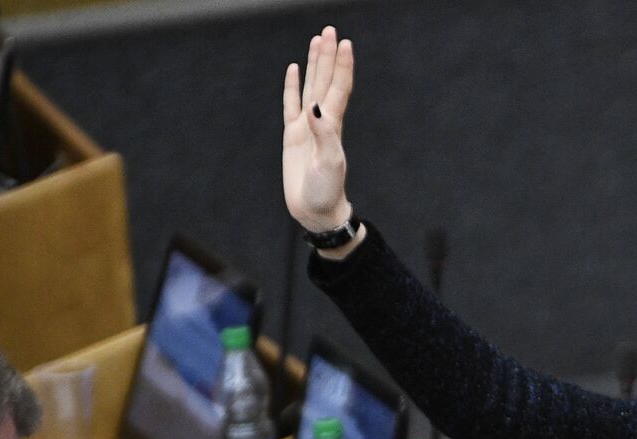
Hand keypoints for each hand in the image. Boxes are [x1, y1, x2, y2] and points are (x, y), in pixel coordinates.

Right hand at [282, 26, 354, 233]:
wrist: (316, 210)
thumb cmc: (326, 190)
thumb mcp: (328, 164)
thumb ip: (324, 135)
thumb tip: (316, 107)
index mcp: (332, 126)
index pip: (339, 88)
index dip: (342, 66)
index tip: (344, 43)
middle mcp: (322, 121)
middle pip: (326, 81)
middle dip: (328, 56)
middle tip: (330, 30)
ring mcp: (307, 127)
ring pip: (311, 87)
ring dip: (314, 65)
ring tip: (317, 40)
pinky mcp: (293, 136)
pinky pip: (291, 104)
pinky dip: (293, 86)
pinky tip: (295, 70)